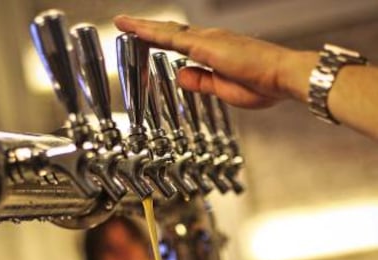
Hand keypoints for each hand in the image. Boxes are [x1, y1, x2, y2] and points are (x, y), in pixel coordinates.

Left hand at [114, 16, 315, 107]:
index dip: (162, 41)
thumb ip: (200, 82)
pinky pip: (170, 37)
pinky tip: (134, 29)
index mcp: (215, 52)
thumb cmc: (262, 85)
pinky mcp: (206, 45)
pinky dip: (150, 32)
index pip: (182, 44)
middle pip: (171, 33)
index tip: (145, 40)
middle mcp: (210, 40)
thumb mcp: (223, 90)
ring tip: (123, 23)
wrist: (283, 77)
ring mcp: (208, 40)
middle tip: (126, 25)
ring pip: (167, 31)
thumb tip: (180, 75)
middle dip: (147, 31)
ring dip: (144, 28)